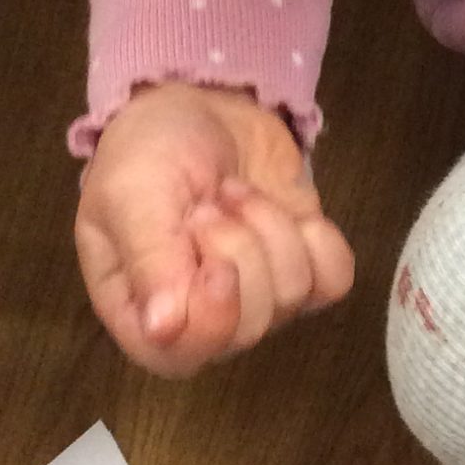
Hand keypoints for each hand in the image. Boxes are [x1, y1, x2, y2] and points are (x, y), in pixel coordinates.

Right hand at [76, 82, 354, 376]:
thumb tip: (162, 331)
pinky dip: (318, 239)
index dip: (211, 310)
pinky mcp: (302, 270)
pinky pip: (333, 281)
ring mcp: (257, 299)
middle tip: (211, 202)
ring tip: (235, 194)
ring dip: (270, 228)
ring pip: (293, 297)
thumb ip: (148, 260)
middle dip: (240, 248)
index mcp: (140, 315)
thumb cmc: (147, 154)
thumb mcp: (131, 195)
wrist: (200, 108)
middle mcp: (200, 321)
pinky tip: (287, 210)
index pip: (183, 356)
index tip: (206, 241)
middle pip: (249, 326)